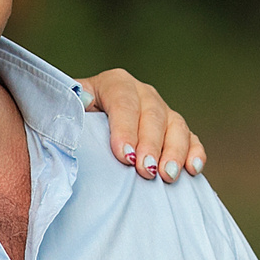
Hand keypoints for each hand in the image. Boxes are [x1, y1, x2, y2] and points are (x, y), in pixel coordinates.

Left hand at [78, 68, 205, 183]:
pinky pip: (191, 138)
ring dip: (174, 151)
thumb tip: (76, 115)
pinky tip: (193, 169)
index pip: (122, 101)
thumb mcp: (65, 112)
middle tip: (145, 171)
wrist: (84, 131)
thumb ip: (68, 113)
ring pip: (176, 126)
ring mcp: (161, 110)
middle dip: (150, 144)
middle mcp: (142, 93)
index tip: (124, 156)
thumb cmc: (71, 124)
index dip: (124, 128)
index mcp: (114, 83)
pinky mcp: (175, 130)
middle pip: (152, 114)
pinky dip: (194, 152)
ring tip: (167, 176)